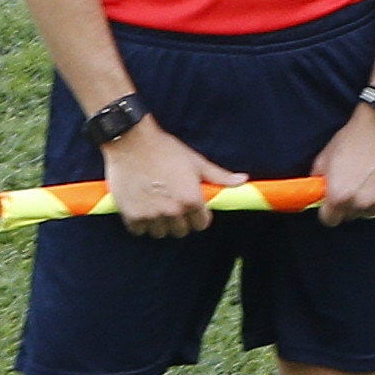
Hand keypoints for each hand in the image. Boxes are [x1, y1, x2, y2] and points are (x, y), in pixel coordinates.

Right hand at [103, 120, 243, 237]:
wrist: (131, 141)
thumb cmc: (166, 149)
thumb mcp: (196, 162)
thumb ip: (220, 176)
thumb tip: (243, 180)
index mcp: (192, 200)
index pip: (202, 224)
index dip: (199, 216)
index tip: (193, 209)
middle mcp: (173, 211)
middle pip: (181, 231)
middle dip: (180, 221)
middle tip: (173, 206)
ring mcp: (151, 214)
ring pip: (160, 233)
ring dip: (160, 224)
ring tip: (156, 206)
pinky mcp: (131, 214)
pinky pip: (139, 231)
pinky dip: (140, 223)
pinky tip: (142, 208)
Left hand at [313, 105, 374, 223]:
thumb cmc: (355, 138)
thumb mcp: (326, 156)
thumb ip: (318, 179)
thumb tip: (316, 191)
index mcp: (338, 195)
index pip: (329, 220)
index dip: (330, 211)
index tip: (333, 204)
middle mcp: (359, 202)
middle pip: (350, 216)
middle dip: (349, 203)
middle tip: (354, 184)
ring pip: (369, 213)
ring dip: (368, 202)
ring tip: (370, 181)